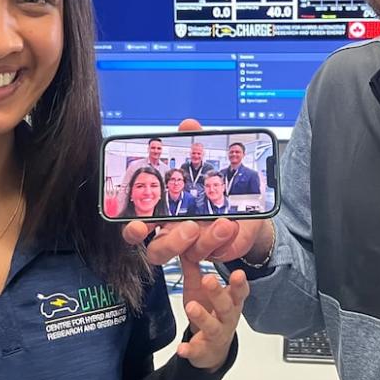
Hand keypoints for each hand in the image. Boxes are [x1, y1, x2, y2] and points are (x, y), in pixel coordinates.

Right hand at [121, 118, 273, 265]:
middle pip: (158, 251)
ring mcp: (195, 246)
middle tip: (191, 226)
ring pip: (192, 254)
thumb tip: (188, 125)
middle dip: (173, 242)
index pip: (137, 228)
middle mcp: (175, 233)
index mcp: (162, 213)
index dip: (133, 230)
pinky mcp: (217, 252)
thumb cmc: (213, 187)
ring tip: (226, 222)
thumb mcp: (204, 163)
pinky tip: (236, 228)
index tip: (139, 225)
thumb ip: (193, 145)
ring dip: (209, 239)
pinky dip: (227, 243)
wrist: (246, 208)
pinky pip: (219, 254)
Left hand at [176, 257, 248, 370]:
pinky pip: (197, 351)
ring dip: (203, 317)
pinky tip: (181, 348)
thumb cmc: (210, 312)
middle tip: (209, 279)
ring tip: (191, 307)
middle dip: (218, 293)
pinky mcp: (204, 350)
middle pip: (226, 306)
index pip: (239, 292)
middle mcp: (227, 318)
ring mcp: (216, 335)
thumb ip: (194, 269)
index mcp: (230, 302)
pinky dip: (190, 350)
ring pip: (213, 327)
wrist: (211, 348)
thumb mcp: (201, 289)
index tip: (238, 273)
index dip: (239, 284)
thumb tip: (186, 245)